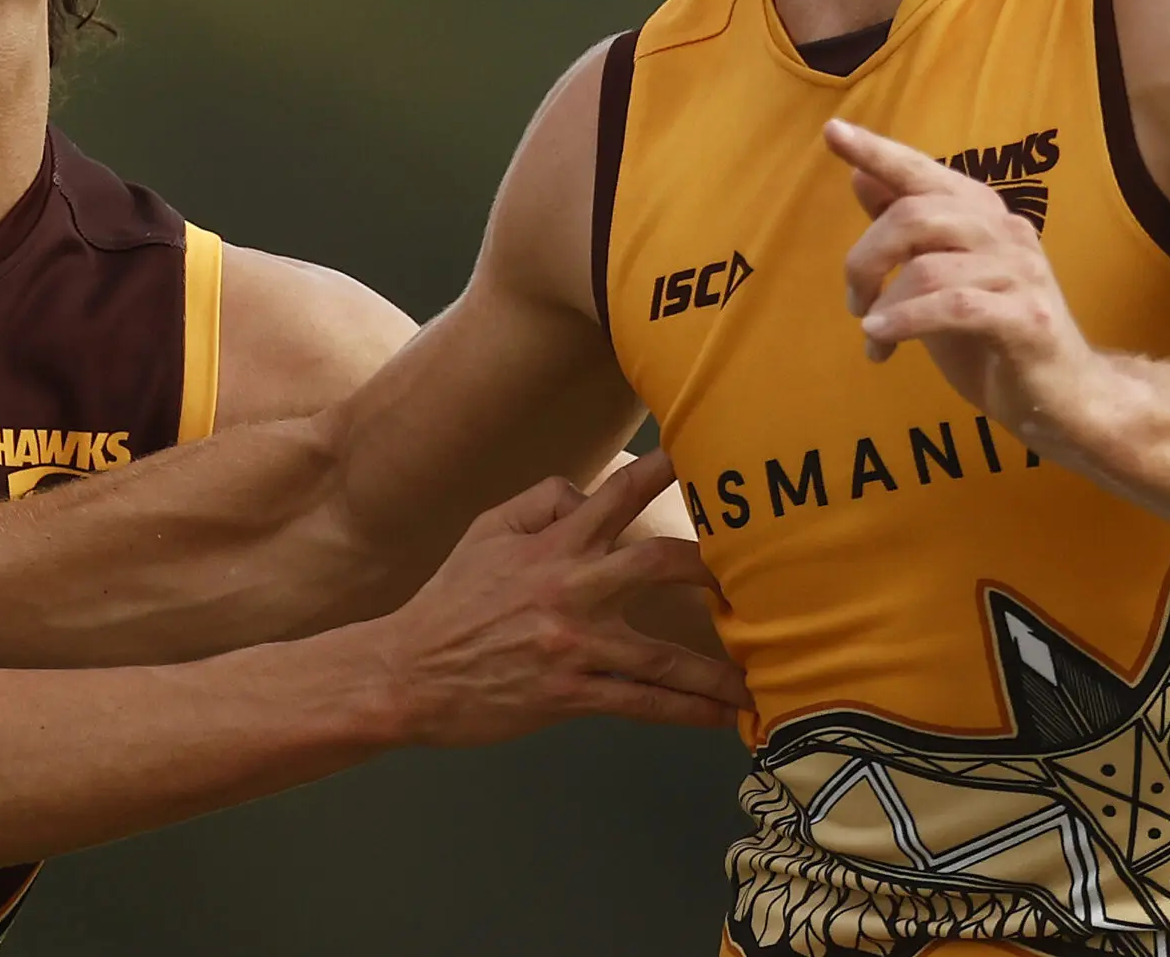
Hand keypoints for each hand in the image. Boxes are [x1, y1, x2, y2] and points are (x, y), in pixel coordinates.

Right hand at [375, 450, 749, 745]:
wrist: (407, 671)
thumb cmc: (450, 601)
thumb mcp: (486, 531)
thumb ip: (542, 503)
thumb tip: (590, 495)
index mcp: (552, 544)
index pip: (617, 493)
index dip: (665, 469)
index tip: (707, 453)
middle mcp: (571, 588)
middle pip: (659, 561)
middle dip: (715, 565)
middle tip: (762, 570)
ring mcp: (575, 645)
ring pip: (663, 653)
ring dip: (718, 667)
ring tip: (761, 675)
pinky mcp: (572, 694)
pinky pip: (642, 703)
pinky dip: (687, 711)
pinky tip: (723, 717)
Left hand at [825, 120, 1106, 439]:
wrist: (1060, 397)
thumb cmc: (991, 336)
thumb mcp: (937, 278)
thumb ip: (904, 230)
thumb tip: (861, 176)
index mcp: (981, 215)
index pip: (922, 172)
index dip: (877, 152)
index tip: (833, 130)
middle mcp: (1005, 231)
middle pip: (913, 217)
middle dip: (865, 259)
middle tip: (854, 301)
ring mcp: (1021, 273)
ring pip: (927, 268)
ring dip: (883, 307)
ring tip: (873, 338)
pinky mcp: (1026, 319)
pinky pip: (953, 307)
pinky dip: (905, 322)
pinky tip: (880, 341)